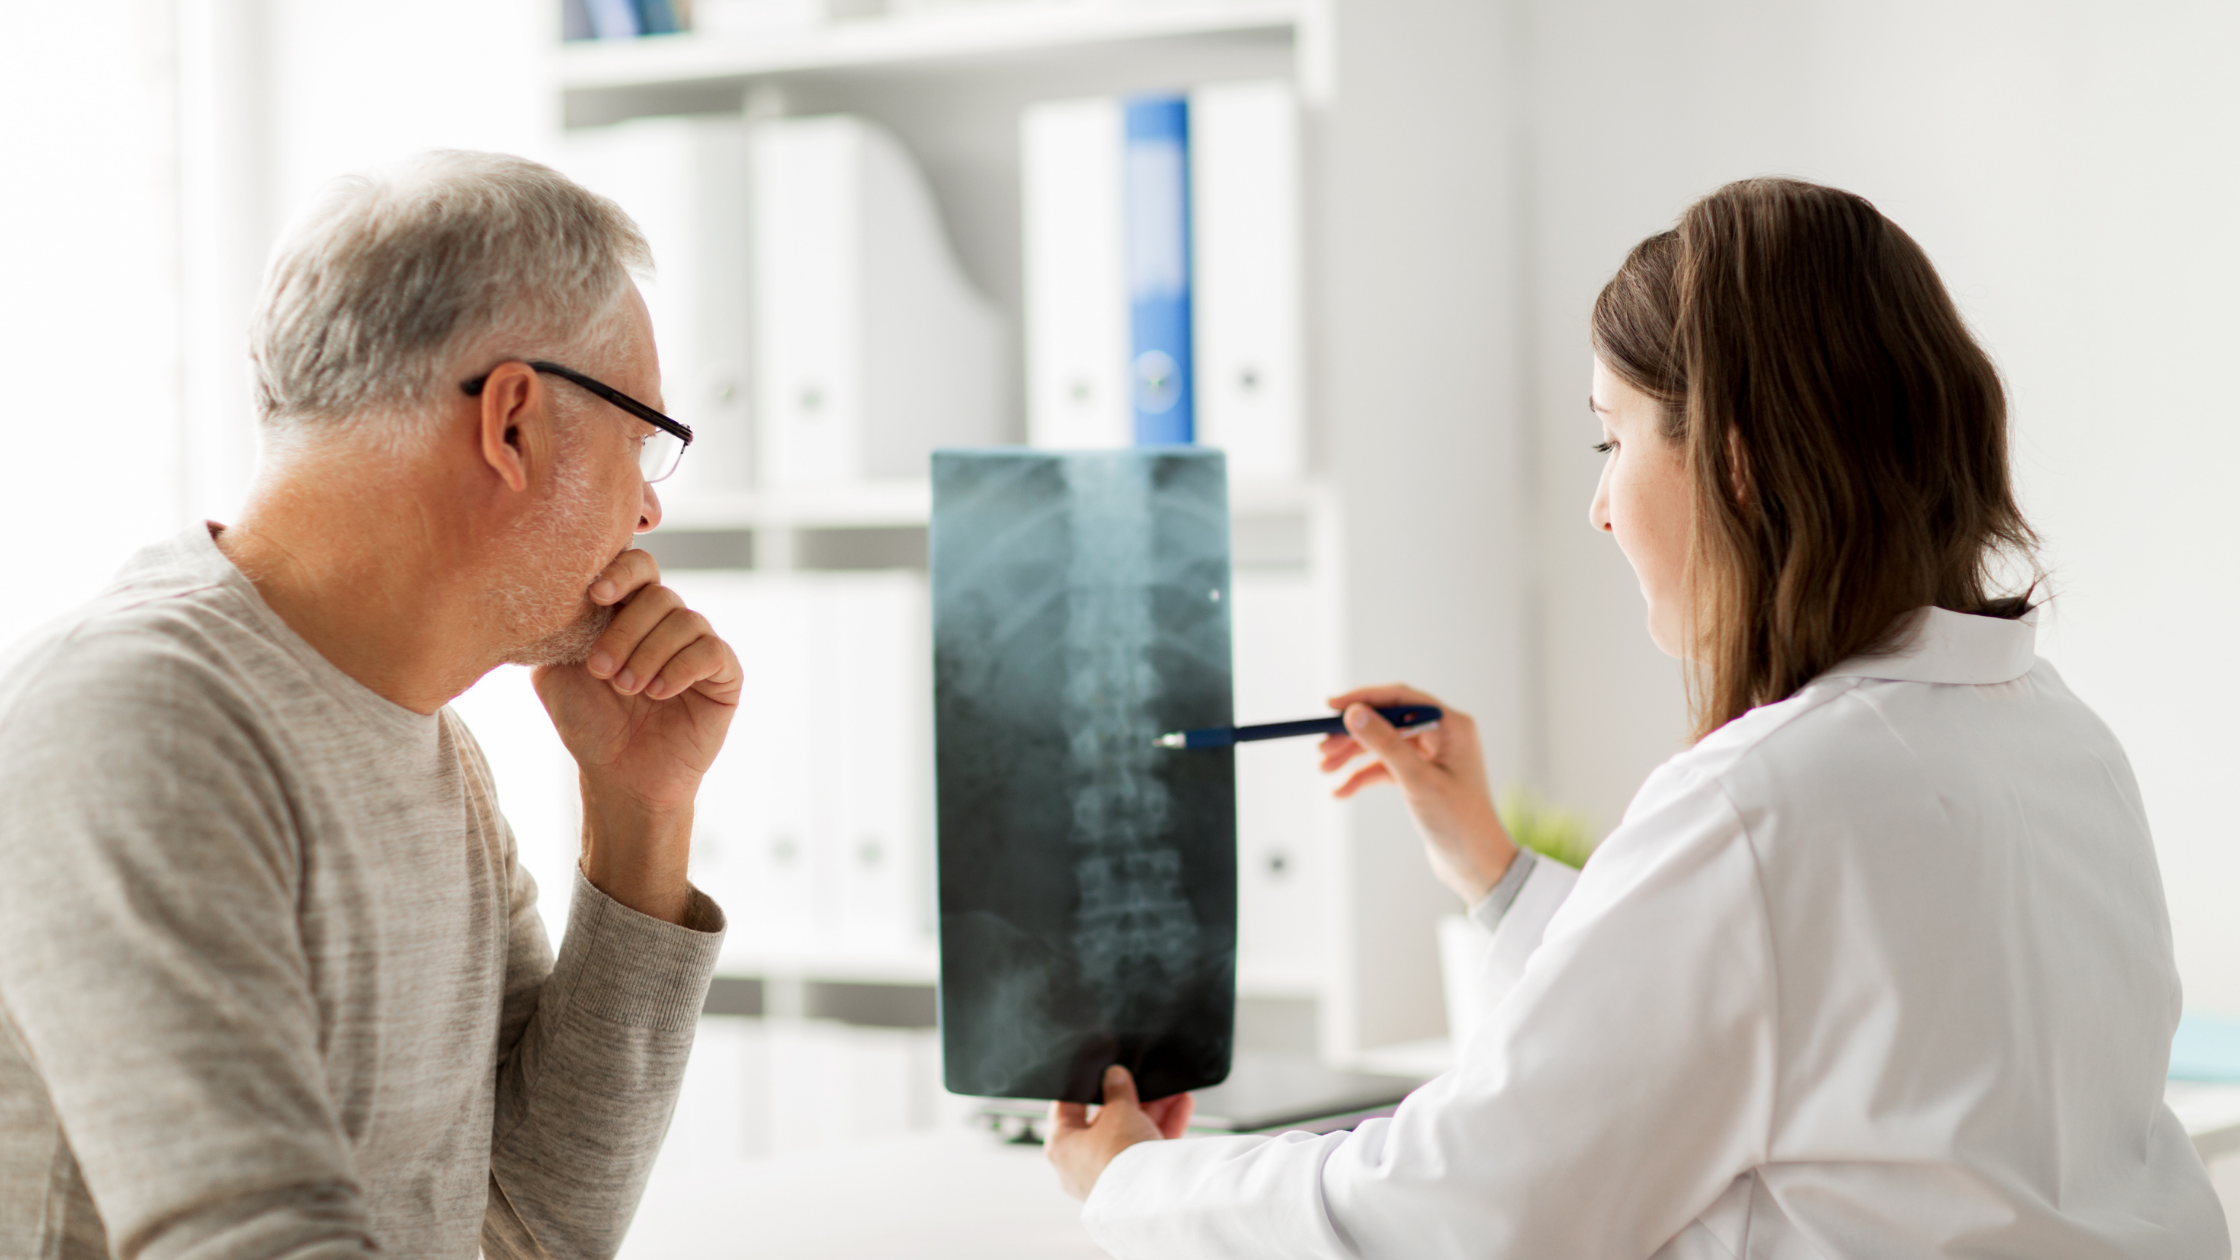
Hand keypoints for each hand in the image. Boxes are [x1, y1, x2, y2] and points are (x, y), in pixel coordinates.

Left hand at [532, 549, 740, 924]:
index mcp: (631, 613)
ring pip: (685, 620)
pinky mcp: (725, 676)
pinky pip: (712, 652)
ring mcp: (699, 647)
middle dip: (625, 631)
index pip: (638, 565)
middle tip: (601, 671)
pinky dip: (681, 669)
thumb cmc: (589, 724)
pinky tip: (659, 693)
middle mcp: (669, 623)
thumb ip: (554, 629)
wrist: (620, 778)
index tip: (595, 597)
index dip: (621, 572)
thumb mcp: (555, 671)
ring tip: (628, 689)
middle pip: (659, 594)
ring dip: (649, 654)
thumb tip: (542, 593)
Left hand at [1047, 1065, 1194, 1200]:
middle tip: (1142, 1079)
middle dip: (1131, 1098)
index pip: (1066, 1108)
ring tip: (1172, 1090)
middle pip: (1105, 1121)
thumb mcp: (1118, 1110)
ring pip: (1131, 1134)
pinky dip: (1165, 1127)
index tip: (1100, 1071)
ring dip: (1154, 1110)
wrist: (1148, 1196)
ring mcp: (1108, 1174)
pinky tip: (1182, 1106)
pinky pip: (1148, 1150)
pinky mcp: (1134, 1183)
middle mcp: (1080, 1164)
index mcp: (1061, 1145)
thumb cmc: (1118, 1156)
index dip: (1084, 1086)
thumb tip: (1114, 1076)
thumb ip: (1116, 1089)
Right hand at [1319, 684, 1517, 902]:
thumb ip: (1385, 743)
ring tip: (1324, 770)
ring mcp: (1432, 756)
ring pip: (1384, 746)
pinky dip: (1364, 777)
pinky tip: (1342, 791)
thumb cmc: (1459, 821)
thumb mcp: (1417, 780)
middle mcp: (1444, 735)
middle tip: (1322, 748)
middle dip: (1353, 735)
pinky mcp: (1422, 778)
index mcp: (1452, 726)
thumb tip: (1354, 712)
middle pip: (1388, 722)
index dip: (1364, 699)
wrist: (1476, 864)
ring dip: (1353, 757)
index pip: (1401, 698)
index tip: (1331, 706)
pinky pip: (1386, 768)